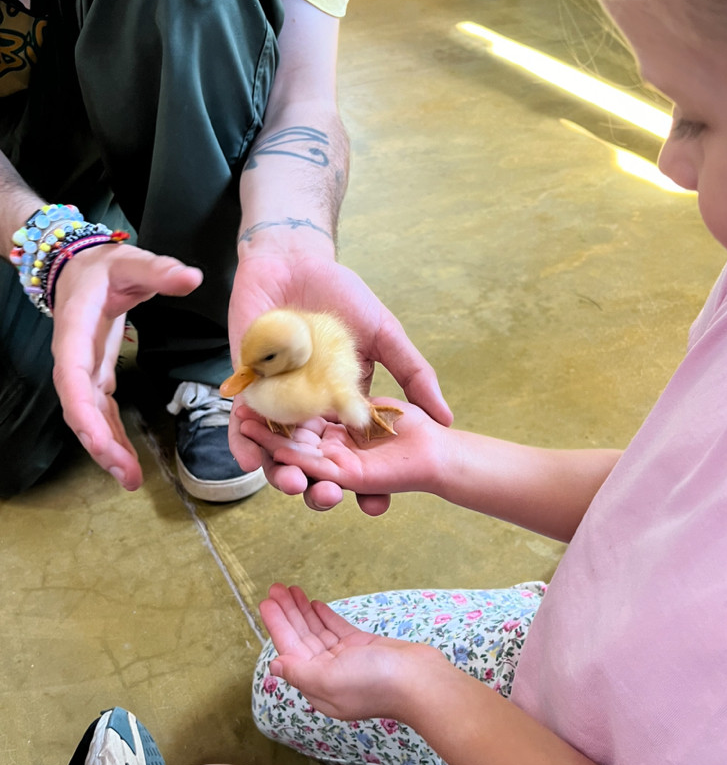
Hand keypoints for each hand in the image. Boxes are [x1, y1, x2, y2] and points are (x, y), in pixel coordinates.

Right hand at [51, 243, 202, 488]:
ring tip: (130, 479)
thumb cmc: (104, 267)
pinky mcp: (97, 376)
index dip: (82, 411)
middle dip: (99, 443)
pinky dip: (113, 437)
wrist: (81, 268)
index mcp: (76, 329)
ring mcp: (84, 370)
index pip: (73, 377)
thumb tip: (191, 277)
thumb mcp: (132, 261)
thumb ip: (159, 270)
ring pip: (89, 417)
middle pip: (79, 408)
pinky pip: (102, 413)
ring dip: (107, 449)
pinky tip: (128, 462)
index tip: (97, 441)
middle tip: (126, 474)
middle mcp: (74, 356)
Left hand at [227, 250, 452, 509]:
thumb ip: (414, 374)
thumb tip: (446, 418)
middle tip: (330, 499)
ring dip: (282, 475)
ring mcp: (279, 402)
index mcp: (344, 406)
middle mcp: (311, 411)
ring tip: (294, 486)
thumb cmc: (342, 295)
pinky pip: (241, 425)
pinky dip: (243, 444)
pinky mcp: (247, 388)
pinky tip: (251, 460)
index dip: (365, 483)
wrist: (294, 259)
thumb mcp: (386, 335)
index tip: (376, 506)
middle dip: (320, 488)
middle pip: (315, 463)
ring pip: (278, 453)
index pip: (355, 454)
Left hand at [260, 583, 441, 720]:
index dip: (277, 626)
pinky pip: (337, 629)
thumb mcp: (330, 679)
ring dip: (303, 611)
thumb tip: (274, 666)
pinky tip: (314, 604)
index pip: (290, 650)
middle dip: (287, 613)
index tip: (267, 602)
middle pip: (301, 639)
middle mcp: (328, 673)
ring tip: (290, 589)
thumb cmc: (374, 682)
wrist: (419, 681)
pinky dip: (325, 616)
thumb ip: (300, 672)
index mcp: (317, 685)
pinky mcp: (363, 647)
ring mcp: (346, 659)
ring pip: (317, 631)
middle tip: (275, 588)